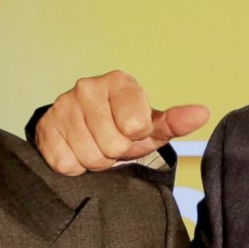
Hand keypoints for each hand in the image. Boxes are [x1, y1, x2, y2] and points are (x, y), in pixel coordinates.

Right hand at [35, 70, 209, 173]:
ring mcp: (63, 105)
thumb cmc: (121, 125)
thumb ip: (176, 122)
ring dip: (96, 161)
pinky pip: (67, 163)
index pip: (135, 125)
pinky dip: (75, 165)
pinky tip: (76, 149)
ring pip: (90, 156)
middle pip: (113, 145)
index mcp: (119, 82)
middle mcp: (88, 87)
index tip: (132, 130)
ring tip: (94, 146)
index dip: (137, 137)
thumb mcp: (150, 125)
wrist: (78, 127)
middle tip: (111, 143)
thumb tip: (203, 113)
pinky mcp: (45, 127)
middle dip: (115, 152)